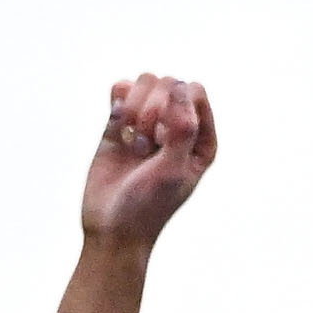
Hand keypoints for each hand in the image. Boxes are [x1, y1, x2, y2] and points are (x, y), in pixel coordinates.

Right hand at [78, 74, 215, 249]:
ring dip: (135, 109)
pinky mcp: (120, 121)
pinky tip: (118, 128)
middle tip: (145, 145)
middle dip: (153, 110)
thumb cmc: (148, 207)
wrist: (112, 229)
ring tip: (132, 142)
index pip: (194, 91)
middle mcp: (177, 125)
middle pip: (168, 83)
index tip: (163, 139)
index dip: (176, 107)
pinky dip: (118, 101)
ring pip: (145, 82)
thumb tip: (178, 85)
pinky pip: (122, 89)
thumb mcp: (174, 170)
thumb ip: (183, 127)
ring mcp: (148, 121)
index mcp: (200, 138)